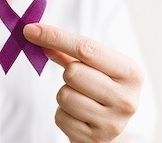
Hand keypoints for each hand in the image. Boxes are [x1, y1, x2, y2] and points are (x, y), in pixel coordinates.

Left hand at [23, 23, 143, 142]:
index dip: (55, 37)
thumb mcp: (94, 66)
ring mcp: (112, 122)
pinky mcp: (94, 139)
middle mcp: (126, 98)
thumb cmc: (101, 87)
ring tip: (81, 97)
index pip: (86, 48)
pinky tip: (78, 114)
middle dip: (69, 72)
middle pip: (73, 72)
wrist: (111, 124)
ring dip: (66, 93)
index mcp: (130, 72)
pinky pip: (61, 116)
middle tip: (80, 79)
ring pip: (64, 95)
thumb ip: (66, 50)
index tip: (31, 30)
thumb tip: (37, 34)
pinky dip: (63, 112)